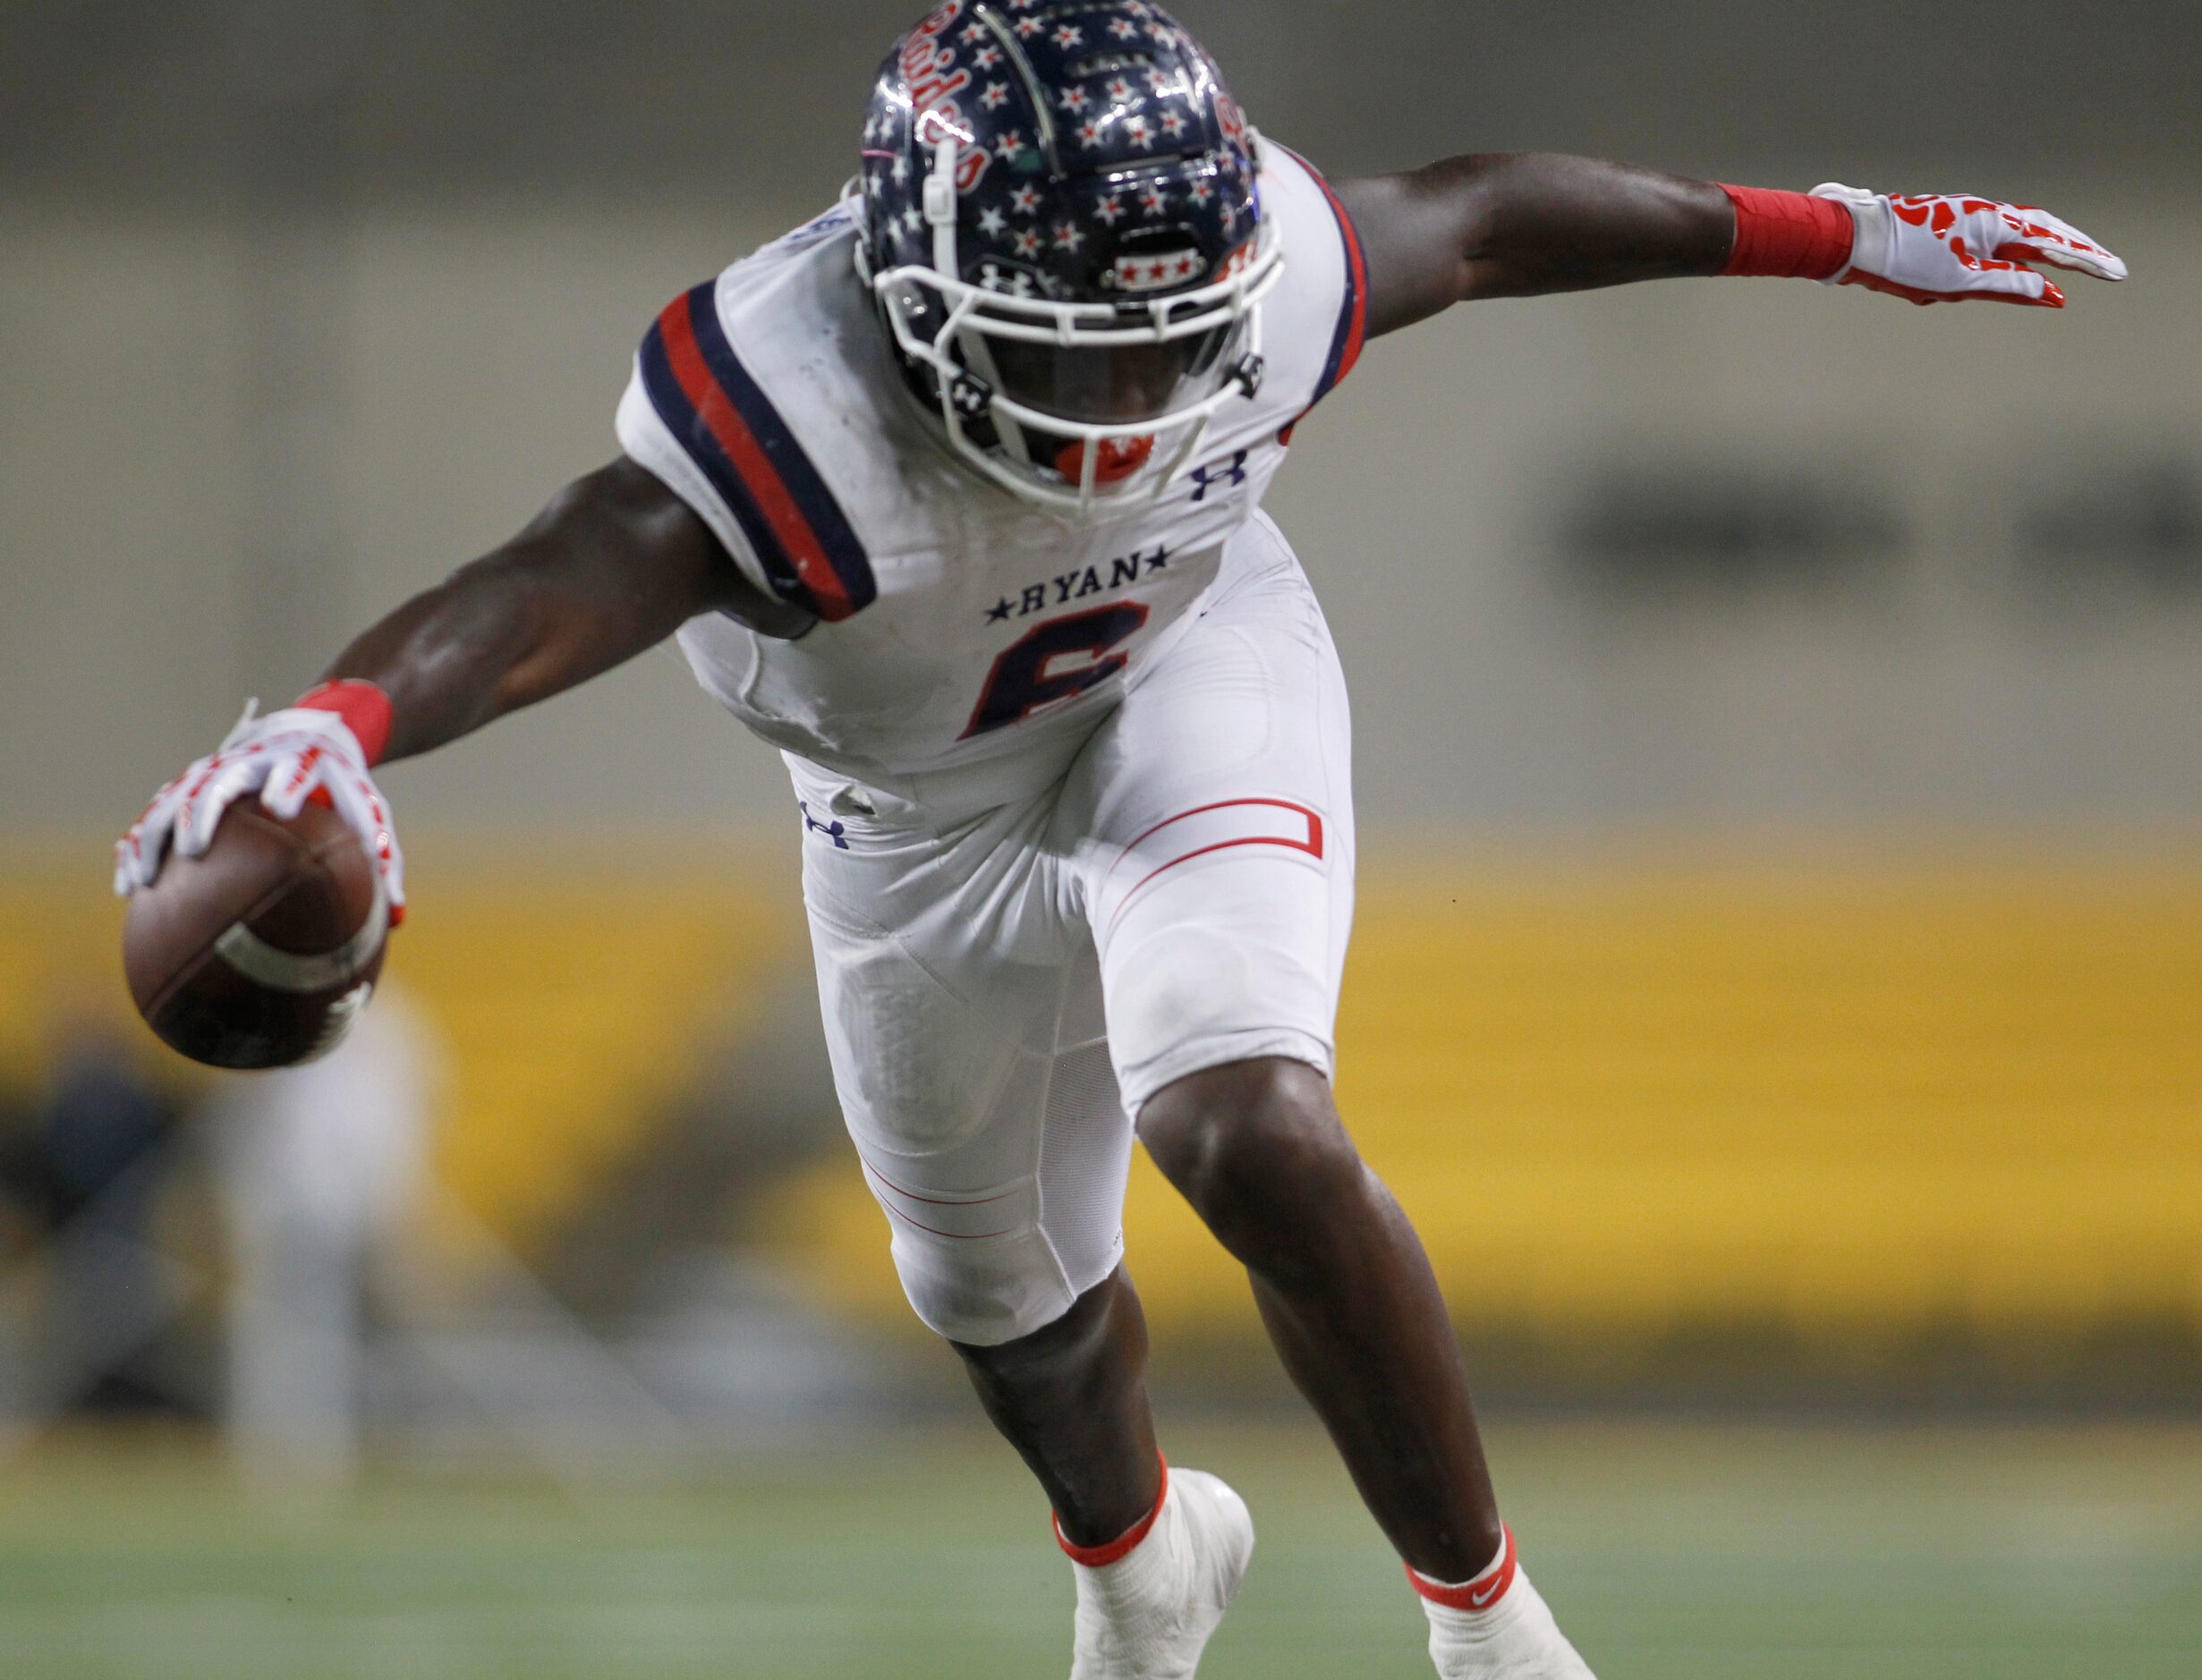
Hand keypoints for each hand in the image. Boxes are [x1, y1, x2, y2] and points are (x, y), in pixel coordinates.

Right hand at [114, 702, 405, 916]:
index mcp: (299, 763)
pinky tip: (127, 886)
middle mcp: (250, 762)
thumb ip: (383, 857)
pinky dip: (139, 845)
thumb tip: (399, 916)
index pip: (293, 769)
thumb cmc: (343, 785)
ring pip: (174, 798)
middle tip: (197, 847)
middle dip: (206, 809)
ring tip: (143, 881)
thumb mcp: (367, 812)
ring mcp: (213, 771)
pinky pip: (156, 815)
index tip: (280, 805)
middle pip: (218, 779)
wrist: (309, 731)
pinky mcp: (190, 785)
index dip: (286, 783)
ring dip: (156, 836)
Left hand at [1812, 185, 2125, 307]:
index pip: (2053, 244)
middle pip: (2044, 230)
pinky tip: (2021, 259)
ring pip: (2020, 232)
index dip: (2086, 261)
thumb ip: (2009, 286)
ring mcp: (1968, 217)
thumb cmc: (1903, 261)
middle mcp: (1986, 213)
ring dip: (2050, 246)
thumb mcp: (1961, 282)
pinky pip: (1995, 237)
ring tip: (2077, 259)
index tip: (2115, 272)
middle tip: (2106, 265)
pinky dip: (2017, 248)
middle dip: (2076, 249)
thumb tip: (2052, 294)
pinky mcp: (1951, 225)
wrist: (1856, 240)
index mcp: (1994, 223)